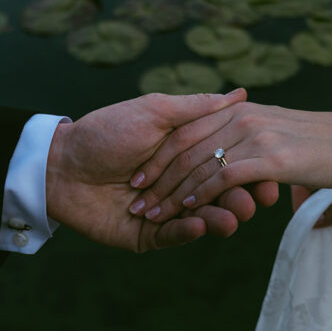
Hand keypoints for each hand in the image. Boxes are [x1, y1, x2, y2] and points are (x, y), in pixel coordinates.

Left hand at [45, 90, 276, 251]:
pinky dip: (188, 231)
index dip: (248, 169)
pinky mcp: (146, 236)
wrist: (60, 164)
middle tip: (258, 202)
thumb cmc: (105, 132)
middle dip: (239, 198)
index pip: (225, 163)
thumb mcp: (154, 113)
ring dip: (220, 217)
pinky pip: (172, 236)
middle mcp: (178, 184)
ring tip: (234, 217)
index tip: (270, 175)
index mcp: (184, 155)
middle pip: (218, 194)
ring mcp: (164, 211)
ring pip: (200, 218)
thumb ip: (196, 109)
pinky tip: (201, 225)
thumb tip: (239, 94)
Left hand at [128, 101, 331, 223]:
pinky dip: (202, 193)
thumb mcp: (273, 127)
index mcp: (237, 110)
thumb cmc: (319, 139)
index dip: (160, 157)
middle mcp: (240, 120)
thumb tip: (219, 144)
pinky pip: (225, 176)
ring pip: (199, 165)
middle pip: (184, 149)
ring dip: (172, 193)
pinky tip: (188, 210)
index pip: (186, 132)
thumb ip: (242, 129)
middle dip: (157, 178)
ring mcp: (253, 138)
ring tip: (152, 213)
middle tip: (136, 203)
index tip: (137, 178)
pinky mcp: (267, 159)